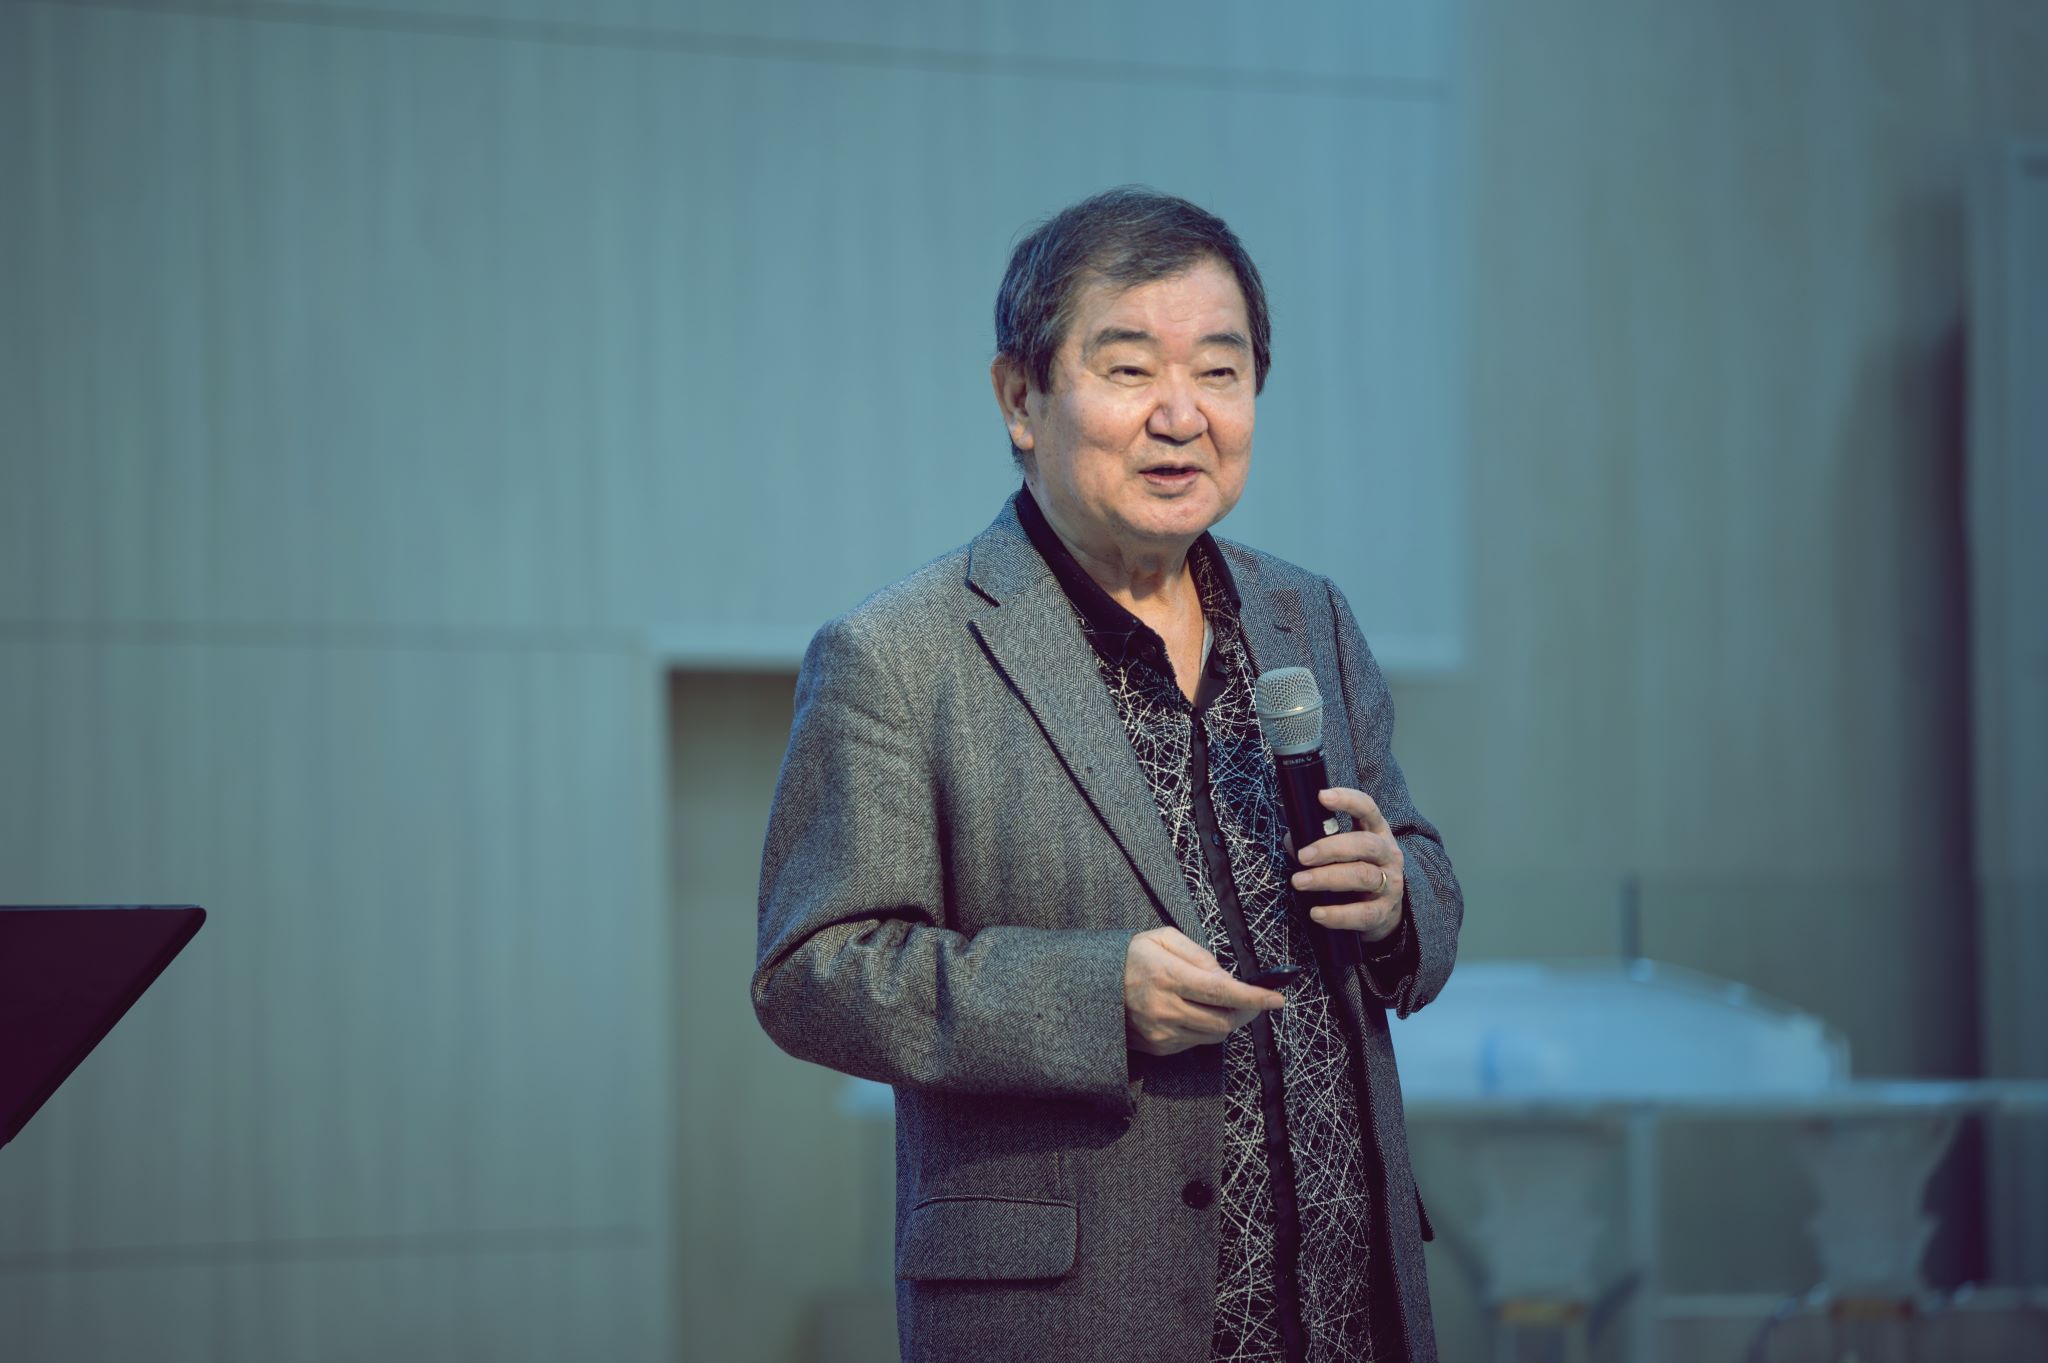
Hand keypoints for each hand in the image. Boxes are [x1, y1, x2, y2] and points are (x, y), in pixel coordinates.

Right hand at [1123, 926, 1285, 1055]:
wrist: (1091, 988)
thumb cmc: (1131, 957)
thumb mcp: (1161, 938)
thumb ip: (1198, 953)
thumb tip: (1226, 975)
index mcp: (1168, 975)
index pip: (1221, 991)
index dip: (1254, 997)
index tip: (1277, 998)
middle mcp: (1165, 1008)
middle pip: (1225, 1020)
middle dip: (1245, 1010)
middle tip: (1249, 998)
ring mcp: (1162, 1032)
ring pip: (1214, 1035)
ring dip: (1226, 1020)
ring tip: (1218, 1003)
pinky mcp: (1159, 1047)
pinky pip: (1196, 1042)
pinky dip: (1204, 1028)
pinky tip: (1192, 1012)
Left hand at [1291, 786, 1404, 943]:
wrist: (1386, 911)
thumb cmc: (1357, 872)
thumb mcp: (1344, 852)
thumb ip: (1317, 840)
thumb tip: (1291, 838)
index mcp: (1377, 832)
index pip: (1367, 809)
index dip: (1347, 800)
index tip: (1322, 796)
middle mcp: (1388, 855)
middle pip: (1365, 844)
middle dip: (1330, 848)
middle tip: (1302, 855)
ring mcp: (1390, 884)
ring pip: (1363, 876)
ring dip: (1327, 878)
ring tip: (1299, 882)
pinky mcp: (1384, 912)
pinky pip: (1362, 914)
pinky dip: (1338, 914)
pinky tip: (1317, 913)